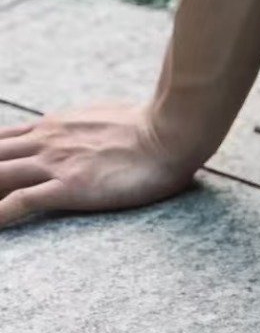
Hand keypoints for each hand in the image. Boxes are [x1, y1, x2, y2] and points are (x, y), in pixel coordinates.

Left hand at [0, 104, 198, 228]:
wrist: (170, 132)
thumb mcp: (105, 117)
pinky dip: (0, 215)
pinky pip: (19, 202)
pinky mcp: (68, 186)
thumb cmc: (150, 126)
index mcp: (54, 126)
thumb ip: (86, 128)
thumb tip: (92, 135)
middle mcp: (46, 141)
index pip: (3, 139)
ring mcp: (54, 163)